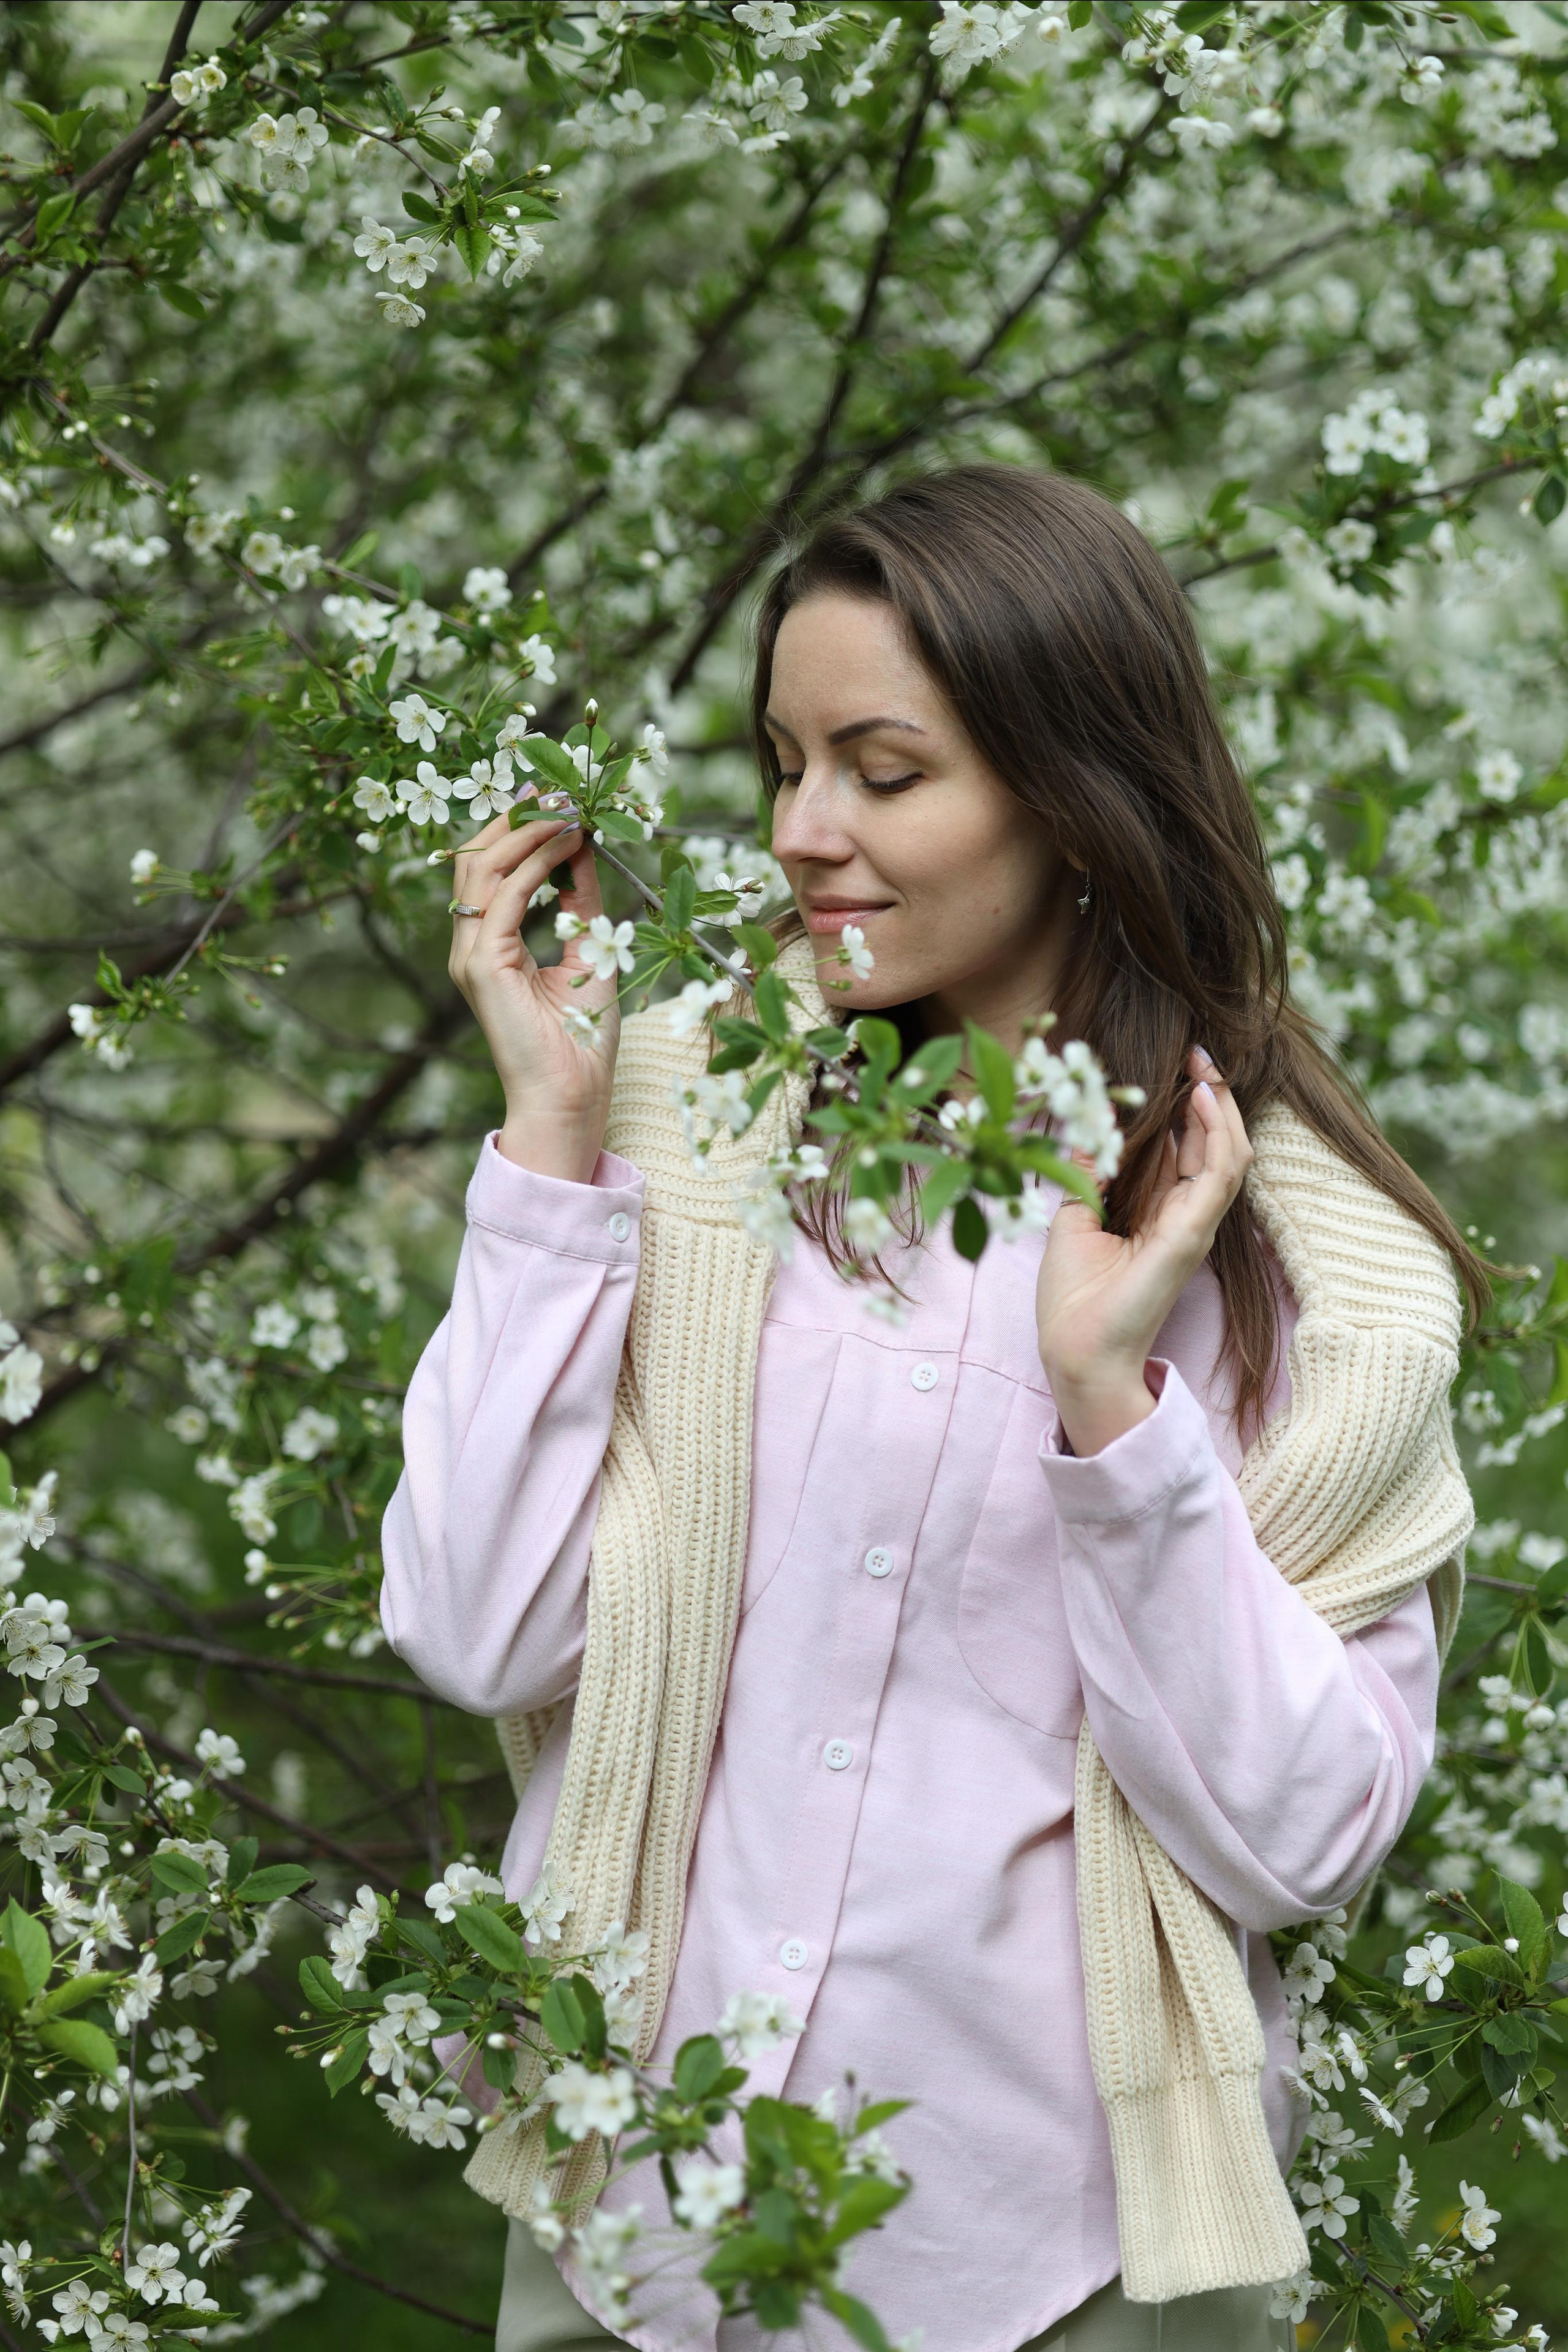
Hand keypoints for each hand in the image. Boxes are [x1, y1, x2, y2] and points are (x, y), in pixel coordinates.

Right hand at [447, 807, 622, 1182]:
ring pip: (484, 870)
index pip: (488, 869)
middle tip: (556, 787)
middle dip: (516, 817)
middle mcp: (471, 946)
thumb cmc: (582, 1041)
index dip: (517, 827)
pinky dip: (536, 864)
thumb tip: (585, 849)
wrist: (573, 1098)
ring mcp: (471, 956)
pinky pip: (504, 898)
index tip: (554, 797)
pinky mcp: (482, 967)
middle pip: (476, 859)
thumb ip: (581, 904)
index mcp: (489, 946)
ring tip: (567, 808)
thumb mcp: (588, 953)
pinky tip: (567, 843)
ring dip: (527, 832)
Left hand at [1035, 1047, 1253, 1454]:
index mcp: (1160, 1213)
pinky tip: (1202, 1102)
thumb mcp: (1074, 1217)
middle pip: (1214, 1145)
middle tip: (1197, 1052)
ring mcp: (1194, 1226)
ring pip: (1230, 1155)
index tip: (1177, 1066)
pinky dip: (1217, 1136)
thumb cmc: (1074, 1298)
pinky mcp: (1191, 1236)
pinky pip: (1220, 1177)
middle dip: (1211, 1096)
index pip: (1187, 1149)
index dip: (1188, 1107)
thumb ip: (1089, 1172)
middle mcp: (1185, 1216)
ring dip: (1222, 1108)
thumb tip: (1087, 1123)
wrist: (1076, 1352)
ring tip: (1205, 1068)